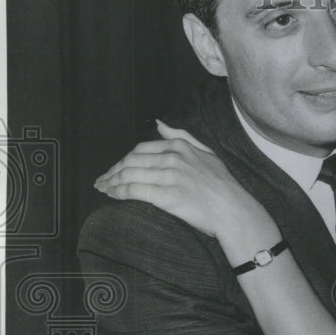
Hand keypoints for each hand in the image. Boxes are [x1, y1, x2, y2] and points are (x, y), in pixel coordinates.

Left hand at [94, 121, 279, 257]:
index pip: (141, 150)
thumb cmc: (223, 185)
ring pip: (129, 175)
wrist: (233, 210)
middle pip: (131, 162)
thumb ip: (181, 136)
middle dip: (112, 171)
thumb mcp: (205, 153)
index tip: (115, 169)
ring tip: (103, 189)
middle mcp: (172, 158)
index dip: (123, 160)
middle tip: (102, 180)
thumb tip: (159, 124)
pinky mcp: (166, 196)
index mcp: (180, 146)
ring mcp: (169, 177)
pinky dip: (119, 192)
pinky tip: (112, 196)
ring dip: (111, 182)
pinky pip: (135, 191)